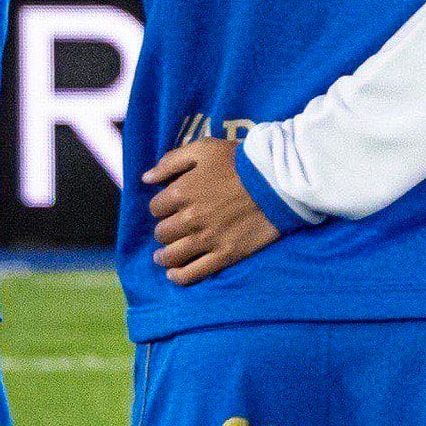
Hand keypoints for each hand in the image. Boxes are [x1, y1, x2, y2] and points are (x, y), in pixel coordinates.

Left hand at [145, 134, 282, 283]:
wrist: (279, 180)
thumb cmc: (240, 161)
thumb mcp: (204, 148)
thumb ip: (171, 161)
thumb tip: (146, 178)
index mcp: (181, 192)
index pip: (155, 207)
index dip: (162, 206)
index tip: (172, 206)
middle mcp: (189, 219)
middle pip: (162, 232)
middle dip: (165, 230)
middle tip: (174, 228)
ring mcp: (207, 239)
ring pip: (172, 255)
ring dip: (164, 256)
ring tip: (165, 256)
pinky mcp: (225, 254)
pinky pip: (193, 273)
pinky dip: (179, 276)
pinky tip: (174, 273)